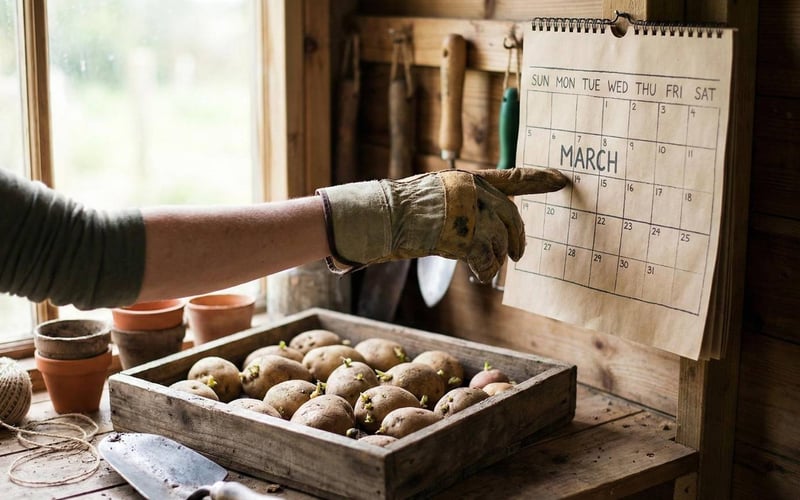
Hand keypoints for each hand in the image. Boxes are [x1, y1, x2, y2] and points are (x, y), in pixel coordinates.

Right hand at [317, 167, 567, 281]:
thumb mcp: (437, 198)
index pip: (512, 178)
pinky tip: (478, 274)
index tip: (562, 180)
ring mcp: (470, 212)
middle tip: (519, 256)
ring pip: (500, 241)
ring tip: (485, 268)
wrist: (381, 217)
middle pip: (511, 217)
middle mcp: (473, 191)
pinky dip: (486, 270)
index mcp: (468, 179)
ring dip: (496, 259)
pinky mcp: (465, 235)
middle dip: (518, 239)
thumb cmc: (401, 211)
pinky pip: (487, 259)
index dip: (539, 179)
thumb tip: (487, 229)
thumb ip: (464, 206)